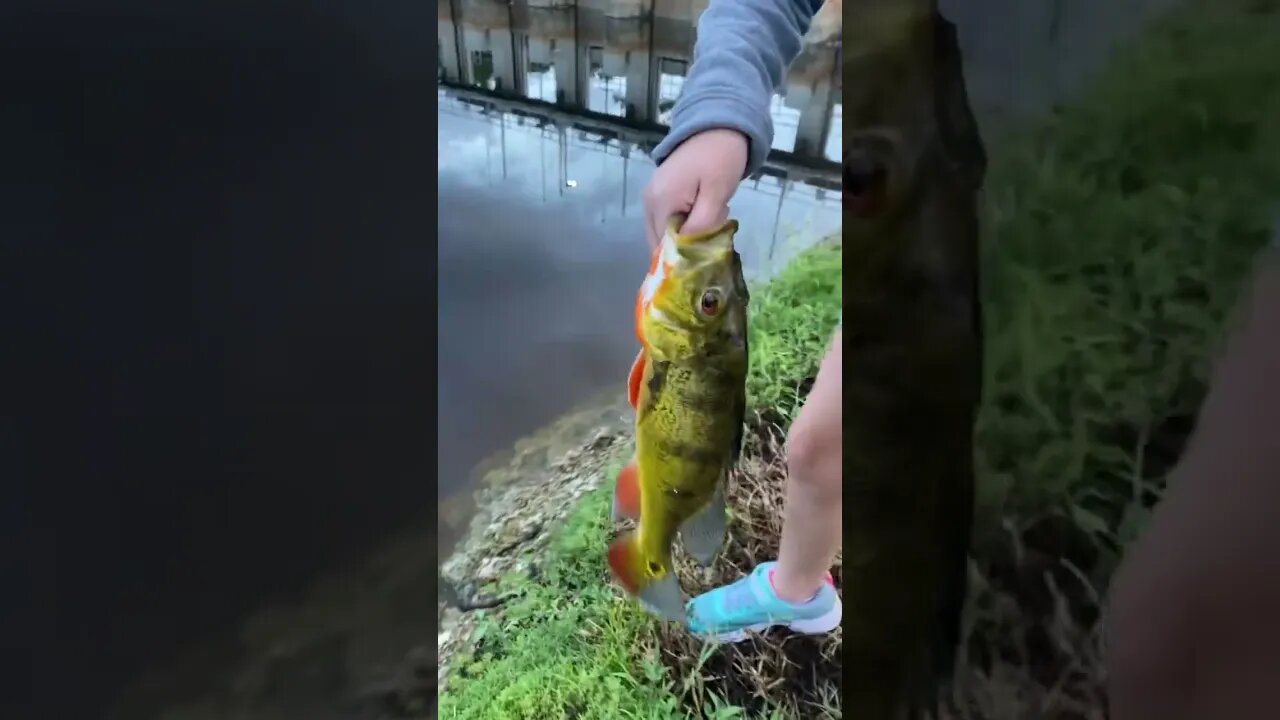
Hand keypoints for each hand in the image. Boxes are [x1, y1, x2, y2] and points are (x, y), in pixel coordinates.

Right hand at [642, 129, 748, 248]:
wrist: (717, 126)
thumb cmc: (720, 158)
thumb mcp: (717, 193)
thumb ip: (701, 225)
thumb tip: (688, 250)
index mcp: (660, 202)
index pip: (665, 246)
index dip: (686, 254)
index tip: (710, 245)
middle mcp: (648, 202)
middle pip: (661, 242)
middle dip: (687, 244)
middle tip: (713, 227)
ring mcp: (651, 196)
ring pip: (665, 232)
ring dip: (688, 233)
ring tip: (710, 215)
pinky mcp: (658, 193)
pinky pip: (667, 220)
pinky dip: (684, 223)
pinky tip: (703, 210)